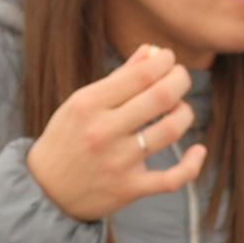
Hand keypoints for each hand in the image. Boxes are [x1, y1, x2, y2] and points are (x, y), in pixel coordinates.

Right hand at [25, 45, 201, 222]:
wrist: (45, 191)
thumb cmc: (67, 138)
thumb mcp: (81, 103)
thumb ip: (118, 78)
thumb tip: (153, 52)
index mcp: (88, 104)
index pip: (141, 74)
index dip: (164, 61)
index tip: (169, 60)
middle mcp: (103, 131)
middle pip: (161, 97)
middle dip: (180, 79)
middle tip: (180, 77)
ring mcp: (118, 162)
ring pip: (171, 129)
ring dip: (185, 113)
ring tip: (179, 109)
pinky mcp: (130, 189)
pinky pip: (174, 178)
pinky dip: (193, 164)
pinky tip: (198, 151)